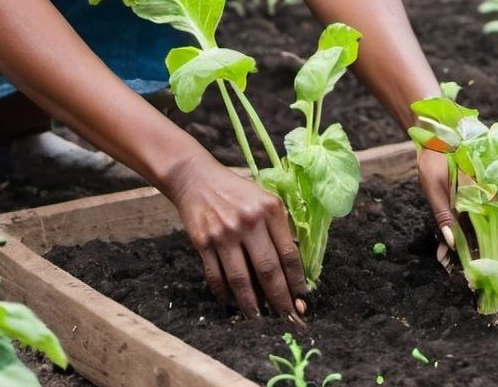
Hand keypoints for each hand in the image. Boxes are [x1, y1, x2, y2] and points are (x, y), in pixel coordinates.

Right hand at [168, 156, 308, 322]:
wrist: (197, 179)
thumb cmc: (236, 192)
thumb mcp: (264, 199)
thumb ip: (279, 226)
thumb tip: (291, 268)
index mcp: (269, 209)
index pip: (289, 253)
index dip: (297, 281)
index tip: (301, 299)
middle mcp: (249, 221)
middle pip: (268, 271)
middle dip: (280, 300)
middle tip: (287, 318)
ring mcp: (224, 233)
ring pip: (242, 280)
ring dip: (252, 305)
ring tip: (259, 317)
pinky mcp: (203, 242)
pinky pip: (216, 277)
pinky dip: (226, 295)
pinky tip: (233, 302)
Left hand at [416, 150, 497, 291]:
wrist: (437, 135)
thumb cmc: (435, 158)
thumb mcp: (434, 184)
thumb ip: (443, 214)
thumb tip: (453, 247)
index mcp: (495, 198)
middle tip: (488, 295)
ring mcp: (492, 205)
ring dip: (488, 261)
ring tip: (473, 280)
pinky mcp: (480, 205)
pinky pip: (484, 230)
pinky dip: (476, 247)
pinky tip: (458, 259)